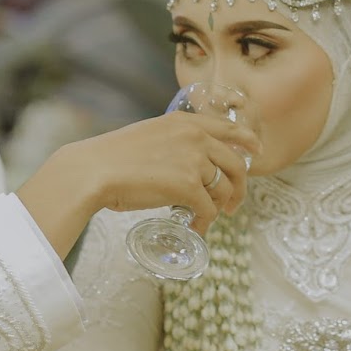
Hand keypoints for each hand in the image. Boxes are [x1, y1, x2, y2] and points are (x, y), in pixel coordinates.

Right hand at [16, 110, 258, 261]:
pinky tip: (196, 228)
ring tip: (210, 217)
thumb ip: (171, 143)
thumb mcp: (148, 136)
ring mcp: (193, 161)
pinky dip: (205, 222)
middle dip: (239, 186)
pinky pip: (209, 209)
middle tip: (233, 203)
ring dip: (221, 206)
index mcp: (184, 122)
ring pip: (224, 189)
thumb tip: (183, 163)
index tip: (257, 151)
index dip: (248, 141)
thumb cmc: (111, 158)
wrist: (93, 171)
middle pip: (235, 163)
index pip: (228, 128)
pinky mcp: (188, 186)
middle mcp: (194, 137)